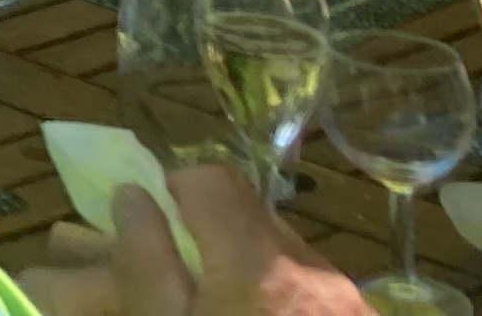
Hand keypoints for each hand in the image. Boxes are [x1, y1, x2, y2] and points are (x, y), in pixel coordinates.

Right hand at [109, 165, 362, 313]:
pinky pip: (321, 293)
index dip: (179, 189)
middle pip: (255, 216)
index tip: (162, 226)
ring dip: (257, 272)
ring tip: (234, 311)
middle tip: (192, 282)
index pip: (213, 178)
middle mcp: (312, 268)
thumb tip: (131, 194)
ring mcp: (349, 302)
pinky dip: (292, 301)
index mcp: (255, 261)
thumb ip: (144, 260)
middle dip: (217, 235)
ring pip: (290, 257)